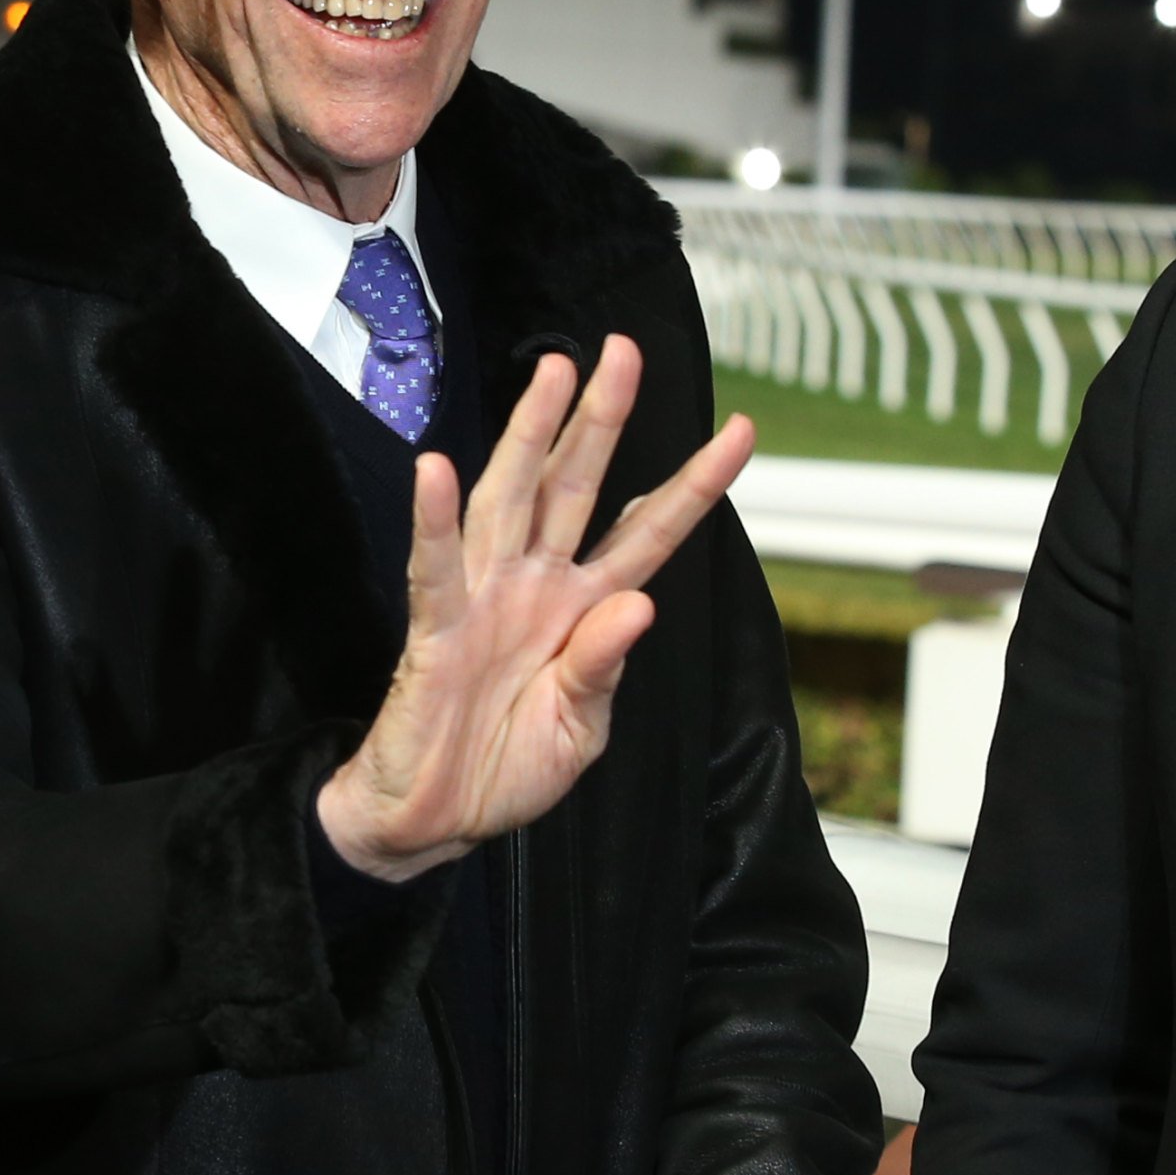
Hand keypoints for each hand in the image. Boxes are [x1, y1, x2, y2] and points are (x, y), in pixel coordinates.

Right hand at [319, 337, 756, 881]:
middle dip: (601, 420)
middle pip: (574, 487)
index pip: (648, 532)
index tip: (741, 432)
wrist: (434, 821)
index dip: (693, 484)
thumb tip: (639, 606)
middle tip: (624, 353)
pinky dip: (434, 523)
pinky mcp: (435, 632)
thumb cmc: (507, 769)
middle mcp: (535, 587)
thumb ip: (604, 668)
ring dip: (528, 436)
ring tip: (551, 374)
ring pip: (510, 501)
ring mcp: (484, 602)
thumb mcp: (580, 731)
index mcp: (583, 609)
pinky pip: (434, 571)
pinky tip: (435, 472)